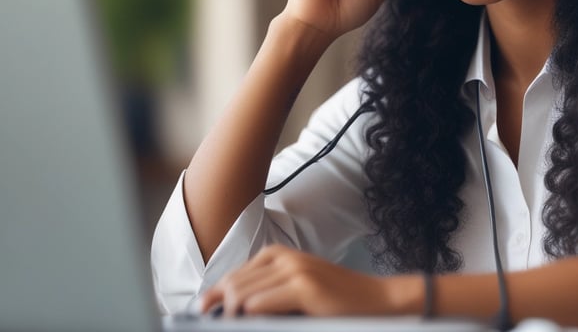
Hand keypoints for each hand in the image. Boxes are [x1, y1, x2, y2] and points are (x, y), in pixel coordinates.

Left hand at [200, 245, 402, 316]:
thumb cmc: (333, 299)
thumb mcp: (295, 289)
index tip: (202, 313)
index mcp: (277, 254)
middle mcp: (282, 257)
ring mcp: (294, 270)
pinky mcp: (304, 287)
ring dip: (232, 317)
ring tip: (233, 328)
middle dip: (220, 310)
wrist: (375, 299)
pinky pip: (260, 304)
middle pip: (233, 285)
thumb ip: (265, 293)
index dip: (214, 296)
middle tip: (214, 326)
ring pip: (241, 295)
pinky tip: (251, 324)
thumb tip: (230, 310)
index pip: (232, 276)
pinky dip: (250, 317)